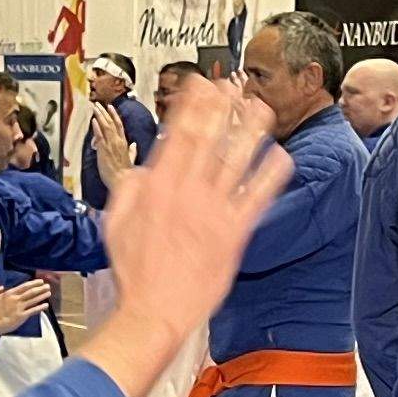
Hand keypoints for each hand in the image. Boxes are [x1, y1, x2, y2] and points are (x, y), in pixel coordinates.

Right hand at [0, 276, 56, 330]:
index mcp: (9, 294)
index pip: (24, 286)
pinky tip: (46, 305)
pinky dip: (40, 307)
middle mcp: (16, 299)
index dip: (33, 283)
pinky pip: (33, 311)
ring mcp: (20, 308)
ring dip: (42, 296)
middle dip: (40, 288)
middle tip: (48, 286)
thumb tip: (1, 286)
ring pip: (33, 300)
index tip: (40, 281)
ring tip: (49, 293)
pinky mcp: (22, 316)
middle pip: (31, 292)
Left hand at [89, 104, 137, 178]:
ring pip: (106, 126)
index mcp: (124, 143)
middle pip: (111, 123)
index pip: (119, 125)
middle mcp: (118, 141)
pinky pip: (100, 136)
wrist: (122, 181)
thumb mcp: (131, 160)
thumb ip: (132, 152)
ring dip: (100, 116)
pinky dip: (97, 127)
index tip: (110, 107)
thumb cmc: (126, 174)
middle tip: (98, 104)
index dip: (114, 115)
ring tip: (94, 108)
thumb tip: (134, 145)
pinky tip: (93, 120)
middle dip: (104, 112)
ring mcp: (111, 145)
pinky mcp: (104, 150)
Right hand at [90, 78, 280, 351]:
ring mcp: (213, 211)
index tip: (201, 86)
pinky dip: (270, 176)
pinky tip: (282, 158)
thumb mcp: (115, 225)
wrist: (155, 311)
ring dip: (250, 131)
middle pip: (209, 140)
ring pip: (236, 161)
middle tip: (232, 86)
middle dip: (221, 108)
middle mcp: (188, 193)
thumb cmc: (136, 275)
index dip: (192, 106)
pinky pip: (257, 198)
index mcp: (158, 188)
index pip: (179, 135)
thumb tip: (138, 171)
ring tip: (260, 108)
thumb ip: (127, 191)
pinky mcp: (234, 233)